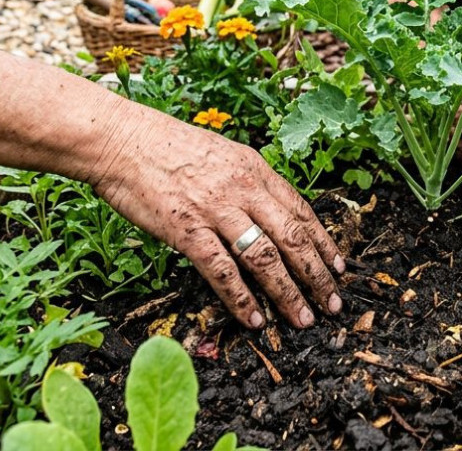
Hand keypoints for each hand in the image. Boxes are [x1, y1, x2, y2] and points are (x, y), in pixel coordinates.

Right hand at [94, 121, 343, 330]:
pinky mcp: (187, 231)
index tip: (338, 267)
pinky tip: (255, 319)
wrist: (122, 140)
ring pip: (265, 258)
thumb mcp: (222, 154)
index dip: (323, 242)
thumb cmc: (167, 148)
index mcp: (254, 169)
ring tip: (304, 318)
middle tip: (333, 302)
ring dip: (288, 293)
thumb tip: (270, 213)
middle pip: (293, 238)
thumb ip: (247, 183)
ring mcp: (216, 210)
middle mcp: (243, 189)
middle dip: (318, 275)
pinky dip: (242, 299)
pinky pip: (222, 271)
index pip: (301, 211)